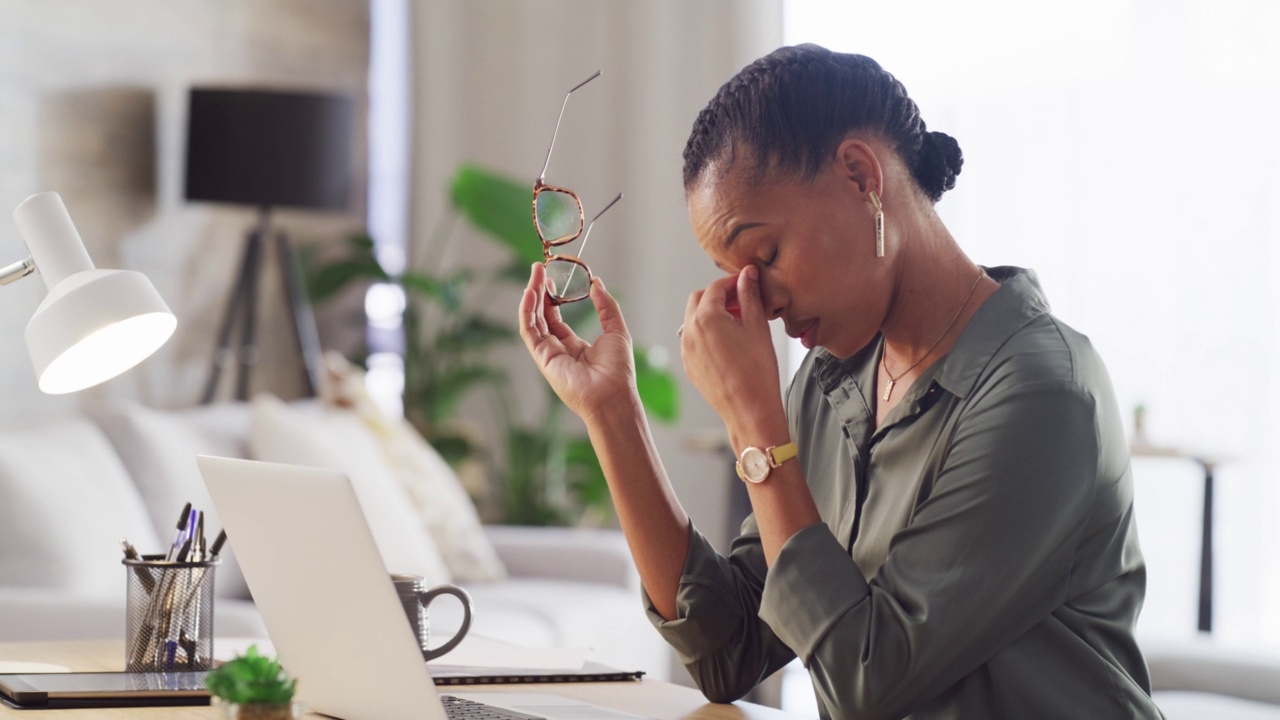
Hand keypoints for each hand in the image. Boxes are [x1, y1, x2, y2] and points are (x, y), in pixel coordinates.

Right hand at [518, 263, 637, 420]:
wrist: (613, 395)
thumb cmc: (618, 370)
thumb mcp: (617, 330)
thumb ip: (606, 306)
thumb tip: (596, 283)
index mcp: (574, 346)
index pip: (556, 318)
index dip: (551, 297)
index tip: (552, 277)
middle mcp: (558, 350)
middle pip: (541, 316)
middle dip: (539, 291)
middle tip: (539, 268)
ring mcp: (548, 354)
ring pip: (533, 320)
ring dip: (532, 296)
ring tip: (536, 273)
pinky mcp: (542, 358)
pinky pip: (529, 331)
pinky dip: (526, 311)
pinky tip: (531, 292)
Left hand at [681, 265, 786, 448]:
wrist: (750, 410)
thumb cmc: (758, 371)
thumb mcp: (758, 326)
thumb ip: (749, 295)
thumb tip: (747, 274)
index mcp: (706, 318)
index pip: (715, 287)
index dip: (733, 282)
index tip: (747, 284)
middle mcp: (689, 332)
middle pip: (699, 299)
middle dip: (718, 296)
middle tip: (742, 301)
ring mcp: (686, 351)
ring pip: (693, 320)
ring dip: (711, 313)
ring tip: (737, 322)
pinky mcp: (689, 366)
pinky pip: (693, 340)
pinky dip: (706, 332)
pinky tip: (728, 342)